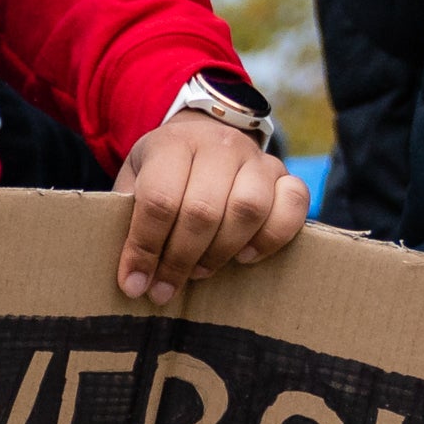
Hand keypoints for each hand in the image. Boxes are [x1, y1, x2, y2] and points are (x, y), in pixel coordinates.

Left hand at [114, 108, 309, 300]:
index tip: (135, 283)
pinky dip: (272, 237)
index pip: (160, 199)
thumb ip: (128, 220)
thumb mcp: (134, 183)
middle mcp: (219, 145)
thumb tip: (134, 278)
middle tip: (165, 287)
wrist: (203, 136)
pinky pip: (294, 203)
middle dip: (180, 259)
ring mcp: (256, 158)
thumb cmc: (163, 172)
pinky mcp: (284, 174)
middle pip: (203, 210)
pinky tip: (246, 256)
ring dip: (221, 252)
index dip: (145, 248)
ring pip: (248, 209)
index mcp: (173, 144)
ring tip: (200, 270)